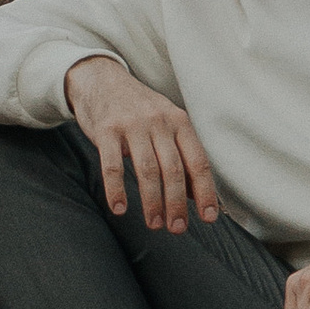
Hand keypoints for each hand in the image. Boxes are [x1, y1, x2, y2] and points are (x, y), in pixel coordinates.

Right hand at [64, 53, 220, 233]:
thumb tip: (197, 196)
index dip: (205, 192)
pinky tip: (120, 208)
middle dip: (177, 203)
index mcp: (180, 122)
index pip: (198, 161)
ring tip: (154, 224)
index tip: (208, 218)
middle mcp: (159, 121)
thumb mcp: (165, 123)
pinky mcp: (106, 129)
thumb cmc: (138, 110)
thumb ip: (180, 155)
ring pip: (147, 170)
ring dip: (152, 202)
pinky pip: (112, 165)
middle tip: (177, 228)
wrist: (101, 79)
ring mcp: (132, 124)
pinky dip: (117, 190)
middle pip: (174, 170)